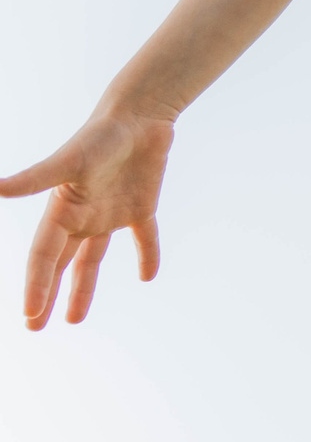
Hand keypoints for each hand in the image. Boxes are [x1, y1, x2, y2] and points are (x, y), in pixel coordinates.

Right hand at [0, 111, 173, 328]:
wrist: (138, 115)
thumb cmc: (99, 135)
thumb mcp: (67, 161)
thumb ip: (35, 179)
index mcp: (62, 212)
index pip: (44, 257)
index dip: (36, 286)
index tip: (31, 316)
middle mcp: (83, 216)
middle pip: (61, 264)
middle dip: (48, 294)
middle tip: (35, 326)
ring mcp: (111, 213)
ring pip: (94, 258)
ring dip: (83, 287)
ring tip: (75, 319)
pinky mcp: (141, 206)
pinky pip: (144, 237)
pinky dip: (147, 255)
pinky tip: (148, 275)